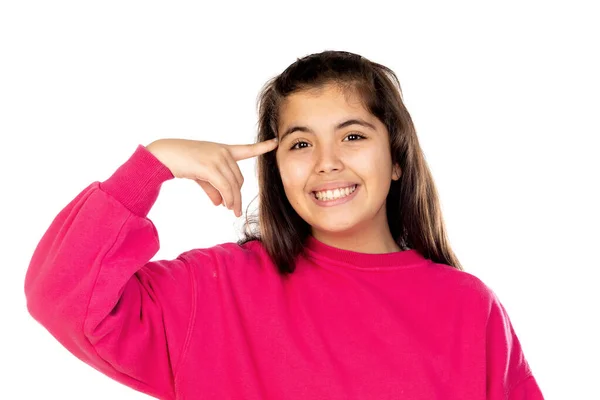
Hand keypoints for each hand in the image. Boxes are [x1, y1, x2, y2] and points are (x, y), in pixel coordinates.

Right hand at [146, 138, 277, 216]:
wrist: (164, 154)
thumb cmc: (182, 162)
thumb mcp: (201, 175)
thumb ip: (213, 188)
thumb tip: (222, 204)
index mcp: (223, 150)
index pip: (246, 149)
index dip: (262, 147)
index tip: (276, 142)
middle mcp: (223, 152)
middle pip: (239, 179)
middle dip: (237, 195)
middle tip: (233, 209)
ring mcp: (218, 158)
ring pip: (233, 185)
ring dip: (233, 200)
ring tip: (231, 210)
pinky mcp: (210, 167)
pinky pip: (225, 187)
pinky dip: (227, 198)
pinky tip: (225, 206)